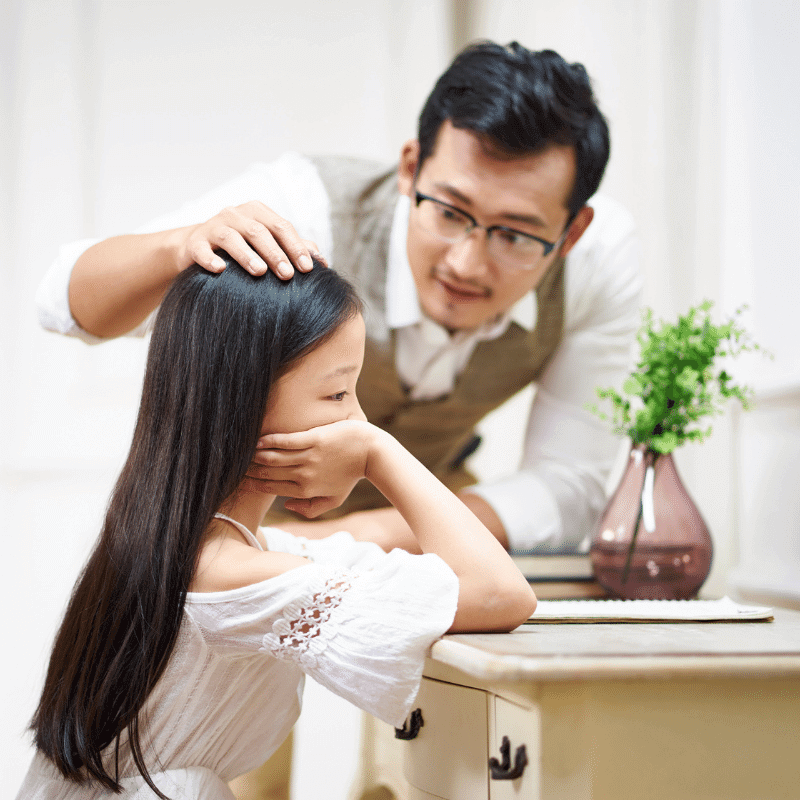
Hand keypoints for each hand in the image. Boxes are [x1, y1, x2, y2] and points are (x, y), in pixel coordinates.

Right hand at [176, 201, 326, 278]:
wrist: (197, 247)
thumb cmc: (242, 247)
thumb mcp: (267, 244)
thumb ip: (293, 248)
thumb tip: (323, 261)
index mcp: (257, 212)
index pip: (281, 227)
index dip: (296, 247)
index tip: (308, 269)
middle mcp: (235, 214)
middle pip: (259, 231)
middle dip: (275, 253)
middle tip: (288, 275)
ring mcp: (213, 227)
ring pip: (231, 237)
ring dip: (246, 254)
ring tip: (260, 272)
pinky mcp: (194, 243)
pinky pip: (201, 249)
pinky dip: (210, 259)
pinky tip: (220, 270)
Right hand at [248, 420, 377, 516]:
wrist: (369, 452)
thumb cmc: (351, 477)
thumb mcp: (334, 500)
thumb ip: (310, 509)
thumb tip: (287, 506)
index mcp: (306, 490)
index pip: (272, 488)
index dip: (254, 485)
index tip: (241, 480)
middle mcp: (304, 475)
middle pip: (268, 472)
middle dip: (249, 470)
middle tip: (235, 466)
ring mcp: (308, 457)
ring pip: (273, 457)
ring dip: (255, 455)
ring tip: (242, 453)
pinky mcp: (313, 439)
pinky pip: (285, 441)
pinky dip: (269, 441)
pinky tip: (257, 440)